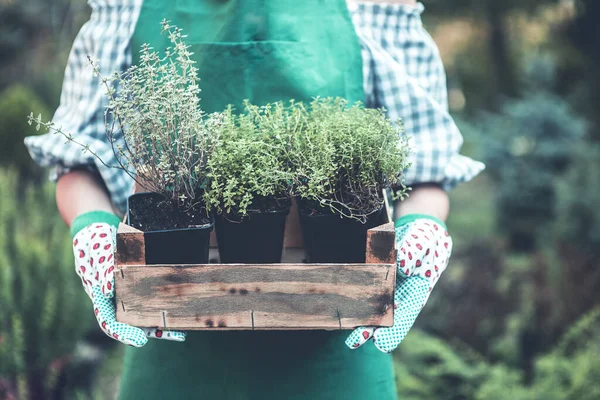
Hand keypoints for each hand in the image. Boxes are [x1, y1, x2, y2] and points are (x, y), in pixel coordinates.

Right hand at [72, 212, 185, 345]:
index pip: (109, 321)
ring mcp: (126, 292)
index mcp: (99, 295)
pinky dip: (163, 304)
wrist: (99, 228)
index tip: (139, 340)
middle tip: (172, 334)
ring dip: (161, 322)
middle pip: (131, 322)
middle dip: (150, 330)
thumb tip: (109, 290)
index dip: (123, 333)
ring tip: (180, 329)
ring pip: (143, 313)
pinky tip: (179, 308)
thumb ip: (102, 270)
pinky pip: (152, 297)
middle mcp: (113, 298)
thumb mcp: (96, 251)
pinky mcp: (138, 283)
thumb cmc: (95, 241)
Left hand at [345, 215, 451, 352]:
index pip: (405, 316)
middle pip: (383, 317)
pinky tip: (338, 304)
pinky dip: (351, 296)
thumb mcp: (424, 242)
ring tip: (342, 329)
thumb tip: (402, 265)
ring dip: (358, 317)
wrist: (418, 228)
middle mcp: (399, 293)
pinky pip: (362, 287)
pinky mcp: (372, 275)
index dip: (394, 331)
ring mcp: (384, 286)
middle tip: (354, 342)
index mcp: (416, 292)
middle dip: (369, 330)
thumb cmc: (426, 239)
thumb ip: (414, 253)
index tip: (382, 345)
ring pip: (370, 306)